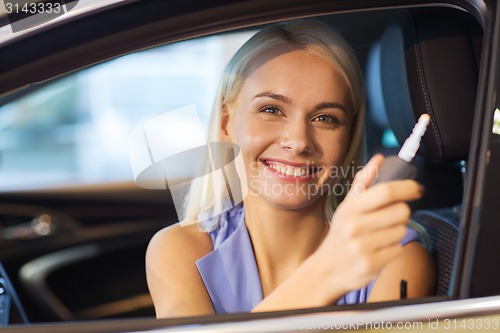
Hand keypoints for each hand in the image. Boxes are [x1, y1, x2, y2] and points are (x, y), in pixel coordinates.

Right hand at [313, 154, 422, 299]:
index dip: (407, 187)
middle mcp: (355, 226)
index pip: (386, 191)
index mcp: (350, 209)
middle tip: (388, 218)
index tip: (416, 188)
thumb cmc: (340, 234)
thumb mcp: (347, 206)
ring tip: (379, 236)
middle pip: (401, 211)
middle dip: (401, 213)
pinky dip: (392, 249)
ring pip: (402, 231)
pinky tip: (378, 249)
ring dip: (396, 232)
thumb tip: (379, 158)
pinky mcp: (372, 264)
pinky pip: (398, 249)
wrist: (326, 269)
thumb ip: (364, 182)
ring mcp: (363, 247)